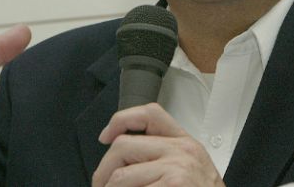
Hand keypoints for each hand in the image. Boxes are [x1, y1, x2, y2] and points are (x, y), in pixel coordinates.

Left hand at [93, 102, 225, 186]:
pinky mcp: (172, 185)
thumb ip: (164, 154)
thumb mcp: (191, 167)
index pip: (150, 114)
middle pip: (124, 145)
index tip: (106, 135)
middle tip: (102, 185)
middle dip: (104, 170)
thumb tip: (123, 154)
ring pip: (120, 176)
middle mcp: (181, 151)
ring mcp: (176, 169)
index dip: (121, 120)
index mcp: (185, 143)